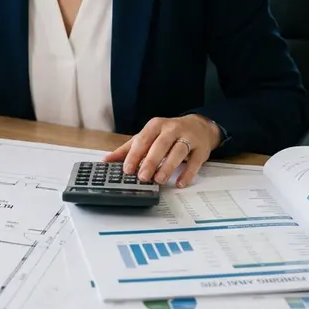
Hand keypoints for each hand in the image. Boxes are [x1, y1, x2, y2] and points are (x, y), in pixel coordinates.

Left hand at [103, 115, 220, 187]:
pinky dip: (187, 173)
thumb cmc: (169, 133)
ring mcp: (188, 138)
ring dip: (168, 166)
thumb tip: (107, 160)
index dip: (135, 155)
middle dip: (151, 161)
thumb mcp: (149, 136)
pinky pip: (195, 162)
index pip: (143, 139)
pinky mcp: (201, 149)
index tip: (127, 169)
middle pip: (161, 144)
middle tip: (142, 177)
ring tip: (159, 180)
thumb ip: (129, 148)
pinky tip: (179, 183)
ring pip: (178, 151)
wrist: (199, 126)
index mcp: (156, 125)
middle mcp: (172, 129)